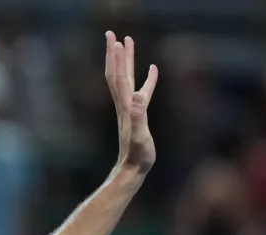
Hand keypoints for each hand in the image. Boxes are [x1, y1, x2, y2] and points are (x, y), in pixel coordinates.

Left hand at [105, 31, 157, 173]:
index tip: (116, 40)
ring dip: (126, 60)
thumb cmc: (138, 155)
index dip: (117, 59)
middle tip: (113, 34)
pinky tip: (153, 69)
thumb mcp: (140, 135)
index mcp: (126, 106)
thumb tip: (137, 97)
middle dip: (115, 53)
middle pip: (117, 73)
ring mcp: (130, 108)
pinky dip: (146, 78)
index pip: (119, 77)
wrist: (132, 169)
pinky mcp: (137, 114)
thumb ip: (139, 116)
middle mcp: (125, 104)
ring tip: (127, 42)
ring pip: (126, 79)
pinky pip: (141, 90)